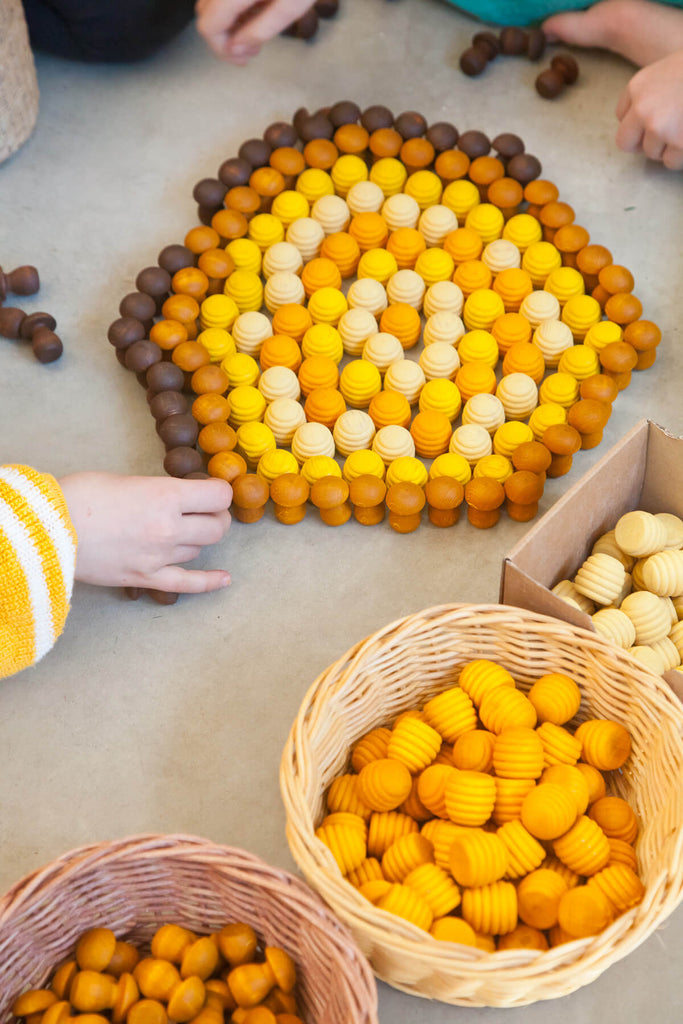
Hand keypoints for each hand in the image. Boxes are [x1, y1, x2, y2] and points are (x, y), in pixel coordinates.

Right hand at [58, 473, 231, 592]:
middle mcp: (169, 527)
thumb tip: (178, 497)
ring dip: (198, 538)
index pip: (218, 495)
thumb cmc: (80, 496)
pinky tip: (224, 579)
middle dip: (215, 516)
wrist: (49, 529)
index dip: (219, 491)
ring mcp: (159, 556)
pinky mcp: (145, 578)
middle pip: (216, 526)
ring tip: (185, 529)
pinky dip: (209, 582)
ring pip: (200, 549)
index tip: (210, 490)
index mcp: (166, 496)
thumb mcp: (127, 479)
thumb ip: (159, 490)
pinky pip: (188, 584)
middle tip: (202, 510)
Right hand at [195, 0, 313, 62]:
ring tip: (256, 28)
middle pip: (206, 14)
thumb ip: (261, 30)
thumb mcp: (291, 5)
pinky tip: (255, 7)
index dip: (223, 50)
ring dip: (228, 21)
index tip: (243, 59)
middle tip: (252, 48)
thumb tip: (236, 50)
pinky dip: (232, 4)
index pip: (209, 27)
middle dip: (225, 37)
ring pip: (211, 2)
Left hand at [615, 50, 682, 168]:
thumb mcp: (671, 69)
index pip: (621, 116)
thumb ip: (654, 93)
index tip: (651, 122)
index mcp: (638, 86)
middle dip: (643, 143)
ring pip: (653, 154)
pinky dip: (682, 155)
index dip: (637, 123)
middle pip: (626, 143)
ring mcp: (660, 128)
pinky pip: (672, 162)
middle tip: (665, 137)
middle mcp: (643, 109)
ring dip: (669, 147)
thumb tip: (645, 125)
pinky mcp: (679, 143)